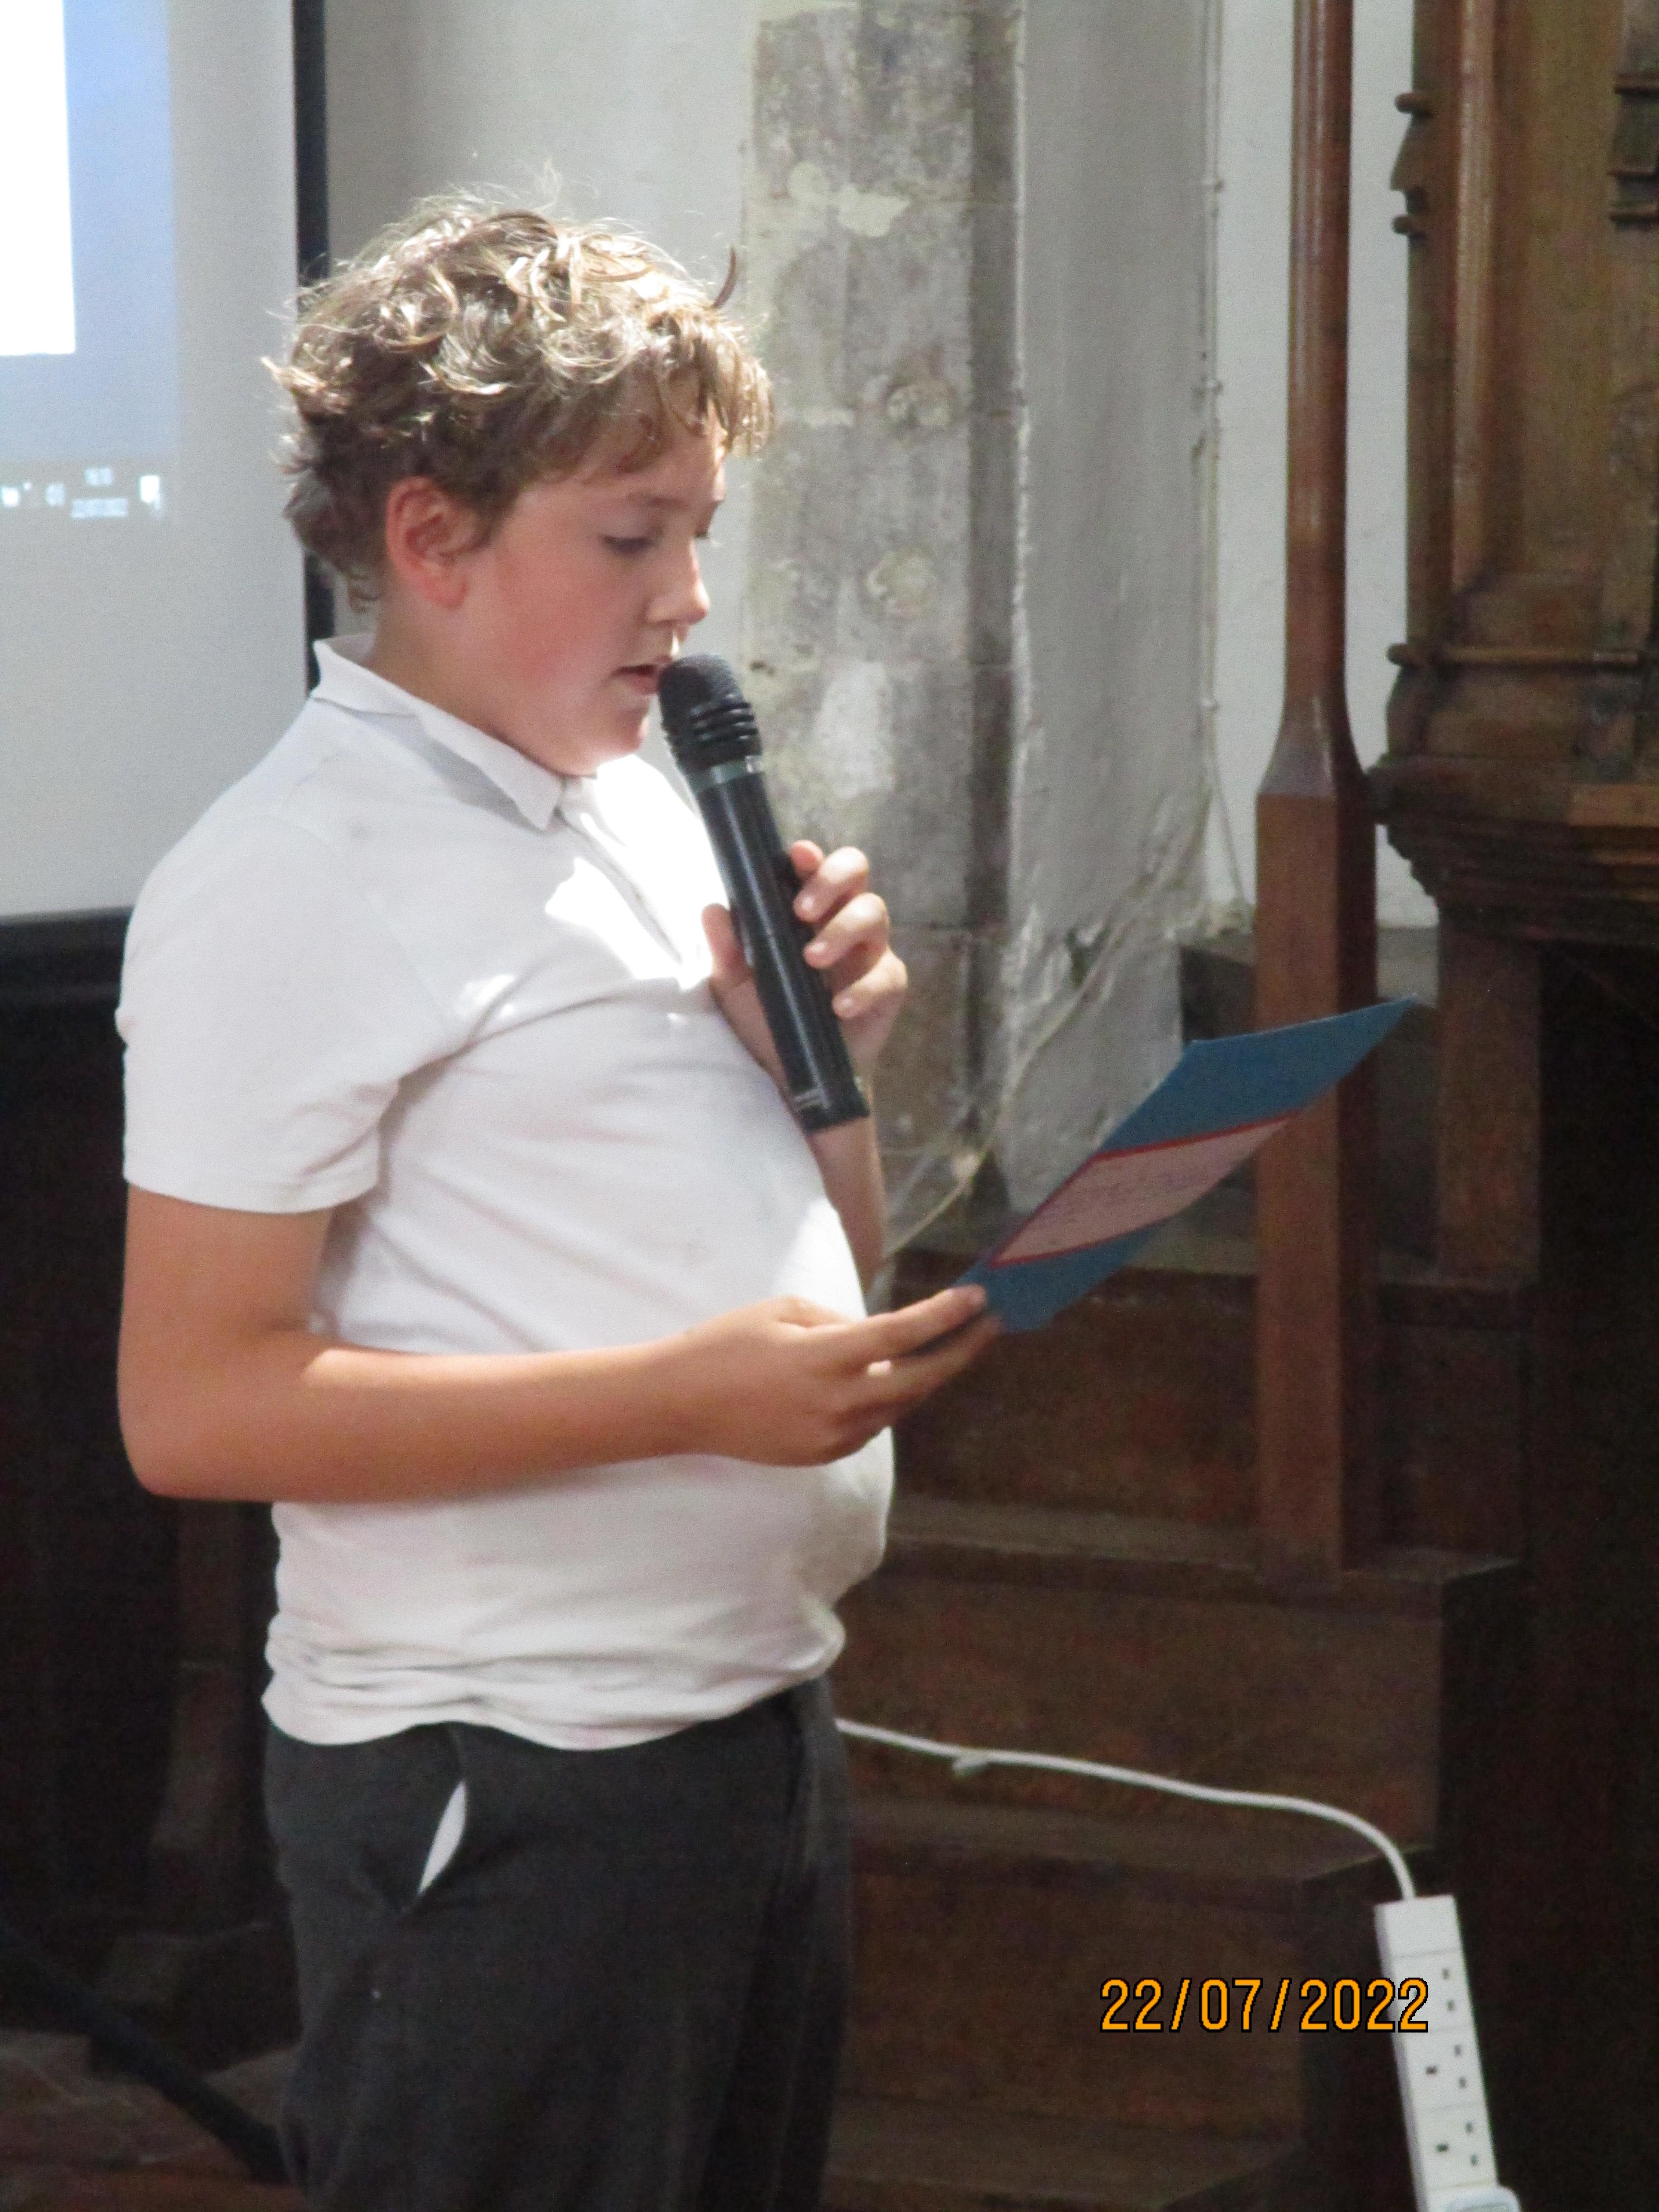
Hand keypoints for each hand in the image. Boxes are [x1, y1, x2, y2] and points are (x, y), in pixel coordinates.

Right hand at [666, 1284, 997, 1463]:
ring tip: (947, 1345)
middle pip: (919, 1381)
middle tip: (988, 1325)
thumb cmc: (726, 1344)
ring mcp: (832, 1436)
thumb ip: (837, 1321)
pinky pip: (871, 1424)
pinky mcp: (822, 1455)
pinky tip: (889, 1377)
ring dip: (924, 1376)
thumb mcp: (783, 1311)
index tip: (979, 1298)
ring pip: (898, 1406)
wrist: (680, 1405)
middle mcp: (837, 1404)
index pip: (903, 1335)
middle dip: (960, 1352)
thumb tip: (877, 1336)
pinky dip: (887, 1400)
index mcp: (825, 1359)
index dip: (947, 1315)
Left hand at [703, 841, 906, 1085]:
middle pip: (857, 873)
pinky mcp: (889, 986)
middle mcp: (843, 920)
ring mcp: (870, 951)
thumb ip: (726, 950)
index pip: (816, 868)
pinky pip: (886, 974)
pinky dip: (861, 989)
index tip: (797, 856)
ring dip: (843, 930)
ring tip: (813, 960)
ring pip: (875, 913)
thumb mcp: (735, 988)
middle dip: (832, 880)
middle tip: (802, 911)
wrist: (793, 1076)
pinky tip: (838, 1006)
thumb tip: (712, 910)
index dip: (812, 857)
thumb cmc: (767, 1021)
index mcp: (808, 911)